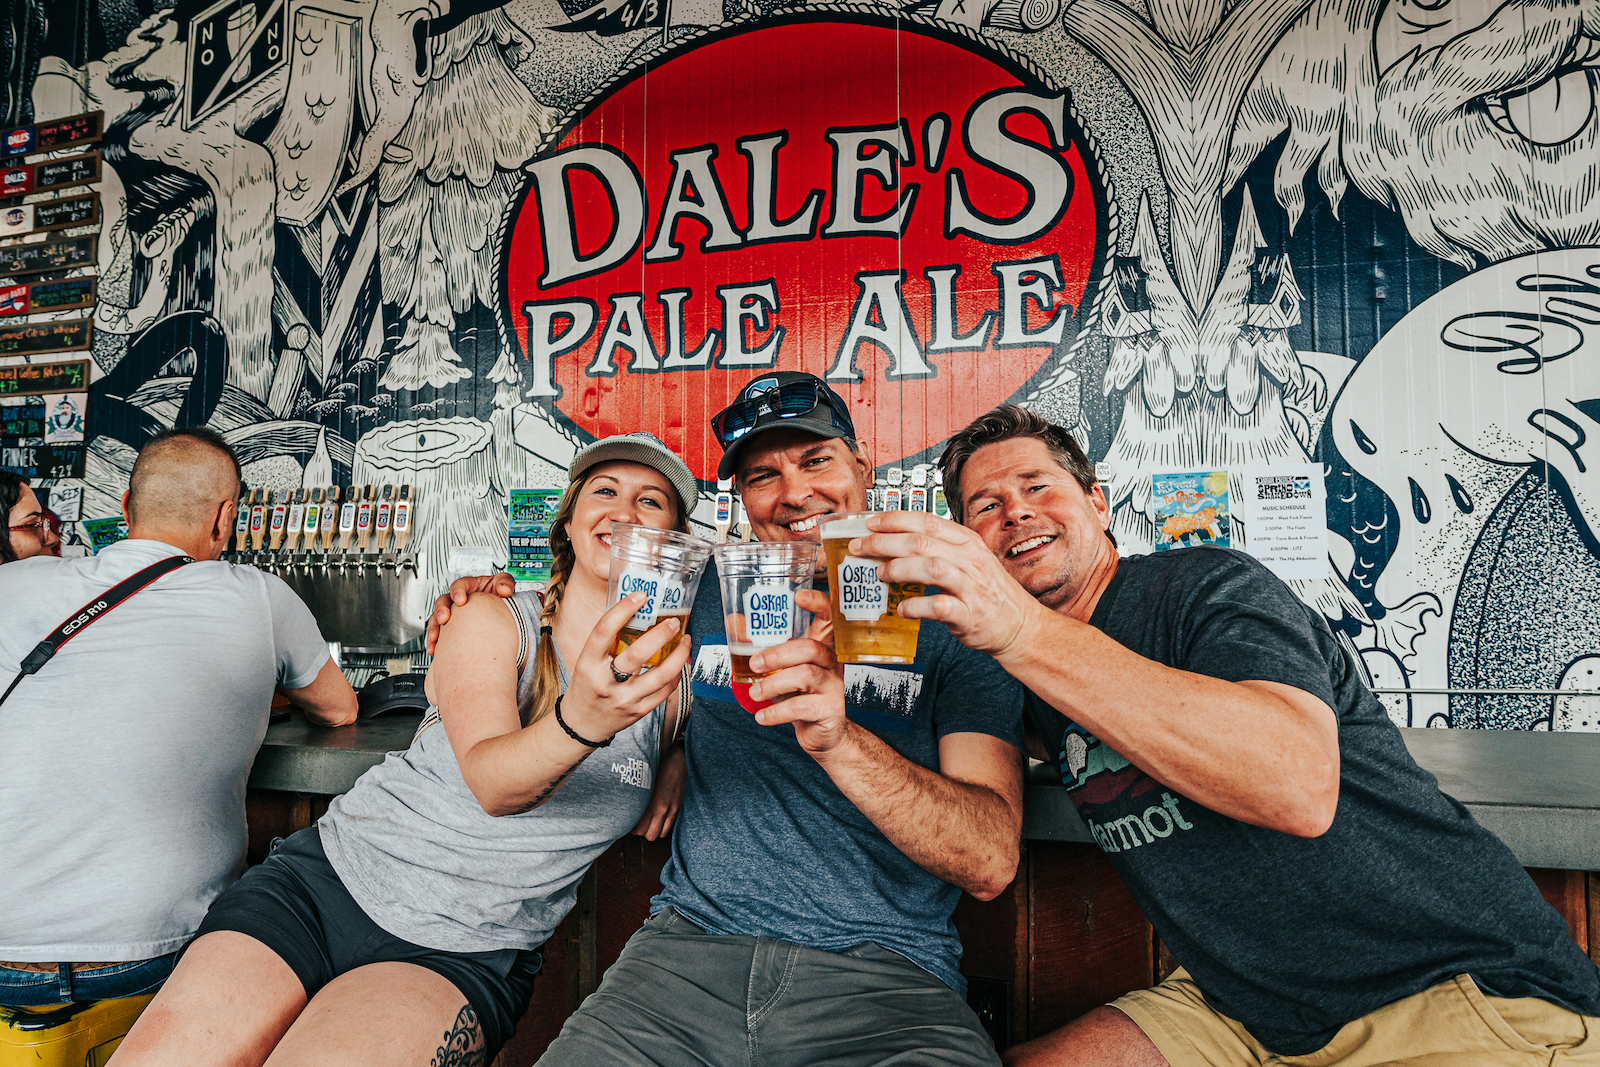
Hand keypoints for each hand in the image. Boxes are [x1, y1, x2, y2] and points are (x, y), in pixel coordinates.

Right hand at [427, 573, 516, 654]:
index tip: (460, 601)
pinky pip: (440, 635)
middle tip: (444, 619)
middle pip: (443, 602)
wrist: (500, 611)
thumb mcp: (503, 584)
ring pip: (437, 619)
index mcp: (469, 587)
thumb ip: (505, 583)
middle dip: (441, 610)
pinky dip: (435, 642)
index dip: (457, 592)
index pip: (459, 586)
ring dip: (434, 628)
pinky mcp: (451, 628)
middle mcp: (457, 600)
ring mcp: (453, 614)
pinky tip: (435, 649)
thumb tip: (504, 590)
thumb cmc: (499, 595)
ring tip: (435, 638)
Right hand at [561, 593, 691, 745]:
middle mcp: (605, 682)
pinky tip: (680, 662)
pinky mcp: (638, 711)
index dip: (623, 610)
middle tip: (673, 622)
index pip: (603, 631)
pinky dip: (677, 674)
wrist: (579, 724)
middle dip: (660, 635)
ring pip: (659, 676)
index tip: (641, 597)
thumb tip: (637, 613)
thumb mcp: (586, 662)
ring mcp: (623, 699)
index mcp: (587, 664)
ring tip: (685, 640)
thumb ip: (607, 643)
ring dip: (678, 655)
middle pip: (636, 654)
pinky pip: (665, 691)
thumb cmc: (586, 686)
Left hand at [631, 743, 685, 839]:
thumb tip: (627, 811)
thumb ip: (637, 799)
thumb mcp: (643, 784)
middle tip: (638, 824)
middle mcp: (661, 809)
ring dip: (653, 830)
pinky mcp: (678, 808)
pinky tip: (658, 819)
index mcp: (650, 803)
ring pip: (660, 834)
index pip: (639, 829)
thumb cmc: (657, 769)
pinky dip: (662, 827)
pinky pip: (669, 827)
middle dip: (642, 832)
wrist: (678, 762)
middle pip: (649, 835)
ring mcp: (672, 810)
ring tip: (649, 822)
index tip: (629, 823)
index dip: (632, 829)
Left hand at [747, 589, 850, 756]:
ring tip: (755, 693)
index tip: (799, 596)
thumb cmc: (801, 695)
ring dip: (773, 684)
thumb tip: (734, 622)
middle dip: (777, 654)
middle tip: (753, 664)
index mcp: (821, 647)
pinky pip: (801, 706)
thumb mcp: (780, 670)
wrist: (822, 733)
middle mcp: (831, 662)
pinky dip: (776, 712)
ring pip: (806, 675)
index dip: (818, 603)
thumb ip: (760, 647)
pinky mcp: (830, 709)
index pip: (828, 618)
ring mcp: (834, 685)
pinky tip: (762, 716)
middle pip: (810, 648)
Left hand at [853, 512, 1040, 656]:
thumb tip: (893, 543)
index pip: (928, 521)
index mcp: (966, 542)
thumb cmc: (987, 592)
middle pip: (922, 542)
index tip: (870, 522)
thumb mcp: (968, 560)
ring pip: (931, 568)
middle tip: (861, 547)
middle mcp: (970, 560)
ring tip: (879, 574)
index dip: (896, 519)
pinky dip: (917, 606)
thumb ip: (938, 550)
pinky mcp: (970, 614)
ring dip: (899, 569)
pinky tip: (902, 608)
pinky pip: (940, 606)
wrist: (1019, 624)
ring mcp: (971, 587)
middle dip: (885, 542)